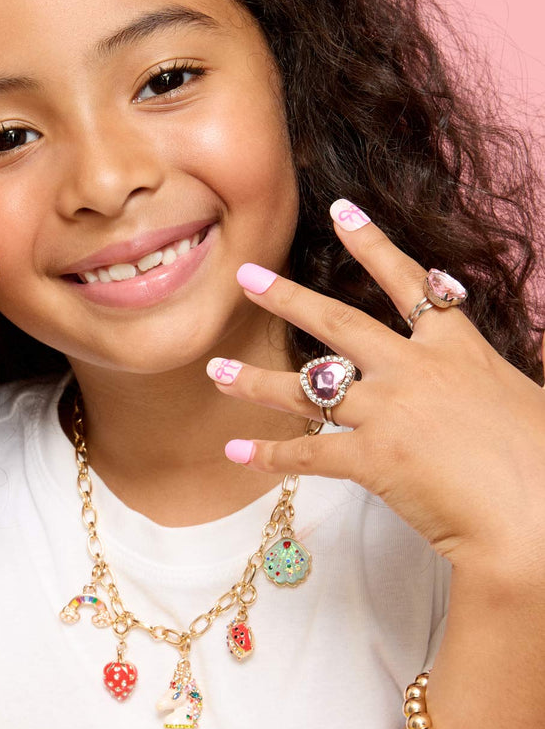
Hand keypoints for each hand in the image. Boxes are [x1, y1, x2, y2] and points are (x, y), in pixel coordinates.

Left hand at [207, 199, 544, 581]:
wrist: (541, 517)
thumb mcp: (519, 402)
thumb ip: (481, 386)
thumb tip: (473, 388)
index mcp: (458, 349)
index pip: (409, 283)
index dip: (373, 244)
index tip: (340, 211)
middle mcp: (416, 370)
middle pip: (339, 322)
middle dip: (287, 297)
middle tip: (246, 275)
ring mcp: (391, 412)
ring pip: (309, 387)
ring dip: (257, 380)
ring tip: (216, 371)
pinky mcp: (375, 460)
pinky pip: (308, 455)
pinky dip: (270, 455)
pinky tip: (236, 452)